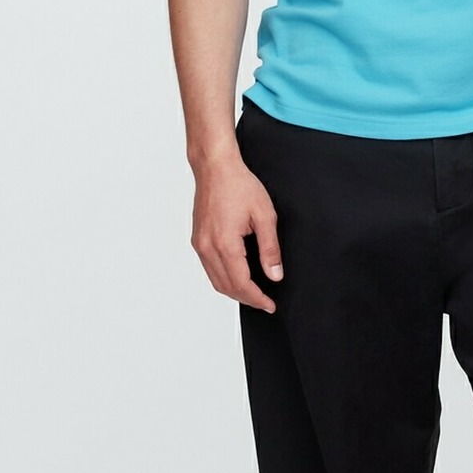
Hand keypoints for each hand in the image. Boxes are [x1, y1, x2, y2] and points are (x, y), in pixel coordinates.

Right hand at [191, 152, 284, 312]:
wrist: (215, 168)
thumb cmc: (238, 185)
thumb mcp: (264, 216)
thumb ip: (270, 249)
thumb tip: (274, 274)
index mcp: (225, 243)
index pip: (241, 283)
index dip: (257, 298)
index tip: (270, 305)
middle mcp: (208, 247)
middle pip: (226, 287)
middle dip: (247, 299)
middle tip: (264, 302)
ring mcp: (200, 244)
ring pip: (216, 281)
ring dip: (234, 291)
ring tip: (253, 293)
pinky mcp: (197, 240)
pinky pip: (209, 268)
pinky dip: (223, 279)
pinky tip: (237, 276)